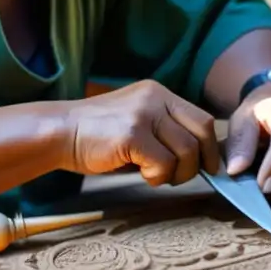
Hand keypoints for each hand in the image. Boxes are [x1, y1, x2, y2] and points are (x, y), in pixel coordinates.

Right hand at [61, 79, 220, 185]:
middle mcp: (155, 98)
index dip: (210, 146)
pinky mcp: (132, 134)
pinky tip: (140, 174)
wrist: (60, 131)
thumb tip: (197, 158)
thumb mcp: (136, 120)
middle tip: (181, 176)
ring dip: (175, 173)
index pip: (202, 118)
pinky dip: (157, 177)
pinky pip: (164, 164)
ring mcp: (143, 114)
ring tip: (154, 175)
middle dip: (199, 162)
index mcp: (158, 92)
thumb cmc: (97, 134)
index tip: (208, 166)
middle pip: (201, 132)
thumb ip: (164, 130)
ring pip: (186, 151)